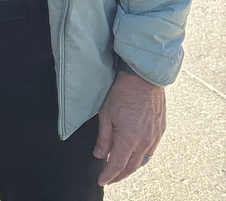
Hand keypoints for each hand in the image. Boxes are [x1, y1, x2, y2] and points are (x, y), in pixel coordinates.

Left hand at [94, 70, 165, 184]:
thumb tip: (100, 156)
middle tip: (109, 178)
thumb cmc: (122, 94)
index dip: (108, 175)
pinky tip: (134, 155)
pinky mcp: (160, 131)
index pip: (117, 165)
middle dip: (119, 175)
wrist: (143, 79)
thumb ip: (104, 138)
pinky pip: (151, 150)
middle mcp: (144, 142)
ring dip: (131, 167)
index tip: (101, 180)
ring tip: (120, 169)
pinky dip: (141, 157)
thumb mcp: (106, 115)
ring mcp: (154, 137)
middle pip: (131, 166)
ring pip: (142, 160)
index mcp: (129, 139)